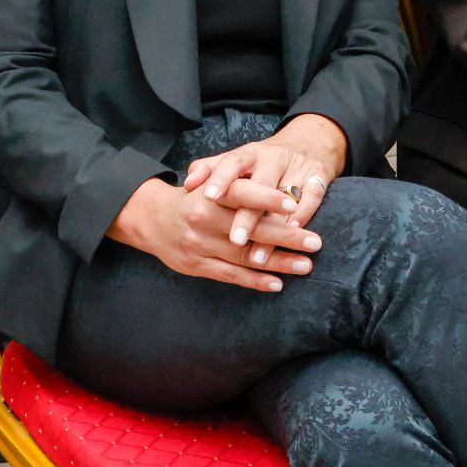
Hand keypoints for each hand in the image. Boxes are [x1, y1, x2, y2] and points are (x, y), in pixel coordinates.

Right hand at [108, 179, 320, 292]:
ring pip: (244, 255)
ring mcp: (199, 244)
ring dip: (278, 261)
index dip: (267, 198)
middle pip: (249, 228)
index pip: (241, 194)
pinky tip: (278, 283)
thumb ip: (236, 185)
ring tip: (306, 264)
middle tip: (315, 241)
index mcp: (209, 194)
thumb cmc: (192, 199)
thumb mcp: (208, 183)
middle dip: (285, 235)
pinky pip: (231, 275)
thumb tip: (281, 192)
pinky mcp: (197, 266)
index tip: (294, 204)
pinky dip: (255, 280)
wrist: (151, 220)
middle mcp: (203, 218)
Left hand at [183, 114, 347, 250]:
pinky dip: (304, 214)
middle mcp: (272, 159)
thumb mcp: (236, 160)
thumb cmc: (260, 162)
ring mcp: (297, 167)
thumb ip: (211, 169)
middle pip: (259, 184)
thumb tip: (187, 182)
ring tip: (260, 254)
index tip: (207, 197)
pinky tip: (293, 232)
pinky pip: (313, 196)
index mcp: (249, 154)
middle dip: (248, 215)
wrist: (307, 143)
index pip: (232, 162)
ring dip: (274, 226)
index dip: (220, 178)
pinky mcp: (318, 177)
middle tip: (235, 240)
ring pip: (286, 195)